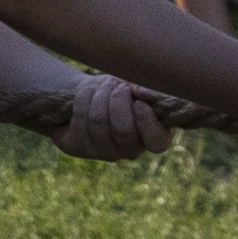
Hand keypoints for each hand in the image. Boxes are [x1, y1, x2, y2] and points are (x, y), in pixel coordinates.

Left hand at [46, 72, 162, 164]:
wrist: (88, 95)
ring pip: (98, 120)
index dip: (147, 123)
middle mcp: (130, 151)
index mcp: (153, 137)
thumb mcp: (132, 86)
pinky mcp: (79, 148)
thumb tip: (151, 96)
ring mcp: (104, 153)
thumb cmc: (118, 91)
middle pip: (123, 129)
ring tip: (102, 85)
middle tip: (117, 85)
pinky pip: (80, 119)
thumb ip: (143, 90)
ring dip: (99, 94)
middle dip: (118, 98)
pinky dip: (83, 98)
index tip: (138, 103)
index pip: (157, 143)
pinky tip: (86, 93)